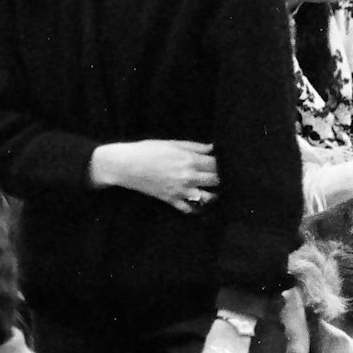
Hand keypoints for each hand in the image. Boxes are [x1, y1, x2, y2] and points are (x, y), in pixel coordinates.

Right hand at [90, 139, 218, 210]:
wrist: (127, 165)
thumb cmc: (148, 150)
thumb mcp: (172, 143)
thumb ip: (194, 146)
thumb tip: (212, 148)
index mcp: (188, 160)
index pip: (216, 164)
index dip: (223, 164)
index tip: (225, 163)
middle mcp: (187, 177)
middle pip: (215, 181)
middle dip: (221, 178)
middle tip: (224, 176)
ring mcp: (180, 191)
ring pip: (208, 198)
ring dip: (214, 195)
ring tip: (216, 190)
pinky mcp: (172, 200)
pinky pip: (190, 210)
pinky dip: (198, 209)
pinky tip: (202, 204)